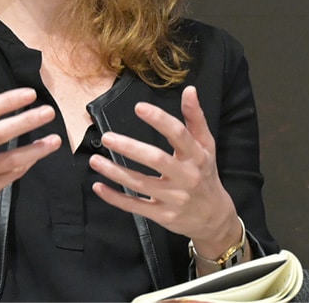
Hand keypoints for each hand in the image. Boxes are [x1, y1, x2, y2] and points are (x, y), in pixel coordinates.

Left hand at [88, 86, 240, 258]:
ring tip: (94, 160)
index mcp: (196, 156)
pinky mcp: (162, 215)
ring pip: (140, 184)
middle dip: (130, 148)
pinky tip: (98, 187)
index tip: (139, 107)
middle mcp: (186, 177)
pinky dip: (115, 198)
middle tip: (107, 137)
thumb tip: (189, 90)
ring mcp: (173, 198)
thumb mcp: (207, 146)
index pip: (178, 134)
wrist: (214, 218)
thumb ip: (196, 119)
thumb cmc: (206, 174)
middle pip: (156, 160)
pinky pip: (135, 206)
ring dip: (115, 172)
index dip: (159, 120)